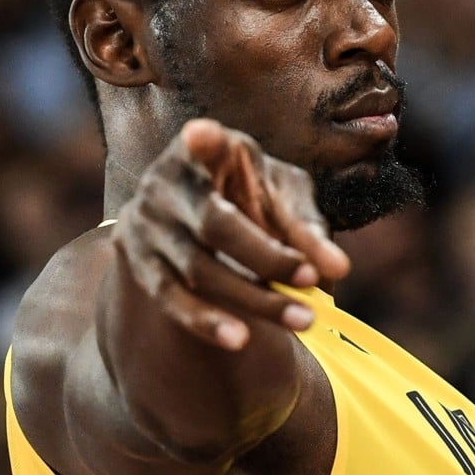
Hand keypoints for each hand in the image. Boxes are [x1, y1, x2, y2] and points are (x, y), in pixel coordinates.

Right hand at [110, 118, 350, 350]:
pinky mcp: (137, 262)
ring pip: (198, 269)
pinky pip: (170, 298)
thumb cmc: (247, 195)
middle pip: (216, 224)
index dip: (204, 141)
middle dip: (267, 258)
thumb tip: (337, 269)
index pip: (203, 142)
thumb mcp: (279, 196)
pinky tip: (241, 339)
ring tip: (303, 320)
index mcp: (204, 149)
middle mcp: (165, 182)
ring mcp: (145, 223)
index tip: (201, 135)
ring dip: (253, 299)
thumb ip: (306, 227)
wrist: (188, 216)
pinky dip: (207, 321)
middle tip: (312, 283)